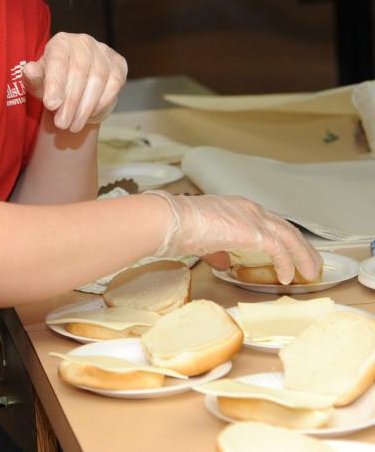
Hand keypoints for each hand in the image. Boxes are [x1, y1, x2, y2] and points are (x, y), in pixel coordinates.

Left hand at [21, 33, 126, 131]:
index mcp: (60, 42)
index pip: (58, 61)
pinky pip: (113, 84)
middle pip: (79, 72)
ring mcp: (103, 50)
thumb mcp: (38, 82)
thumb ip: (33, 78)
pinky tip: (90, 114)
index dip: (55, 84)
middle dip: (70, 102)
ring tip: (73, 125)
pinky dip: (101, 102)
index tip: (51, 105)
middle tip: (61, 124)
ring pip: (98, 80)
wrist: (75, 86)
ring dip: (85, 107)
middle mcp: (83, 41)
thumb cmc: (53, 82)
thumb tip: (29, 70)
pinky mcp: (118, 63)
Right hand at [149, 190, 322, 284]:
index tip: (289, 252)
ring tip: (310, 272)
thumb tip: (223, 263)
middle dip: (301, 247)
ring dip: (303, 255)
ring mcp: (254, 218)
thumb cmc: (180, 227)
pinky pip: (280, 250)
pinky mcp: (255, 232)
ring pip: (290, 237)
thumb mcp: (203, 239)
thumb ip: (217, 250)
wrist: (173, 221)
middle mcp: (250, 209)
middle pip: (286, 227)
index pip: (269, 221)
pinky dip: (286, 264)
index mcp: (238, 207)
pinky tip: (287, 276)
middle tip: (310, 263)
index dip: (282, 238)